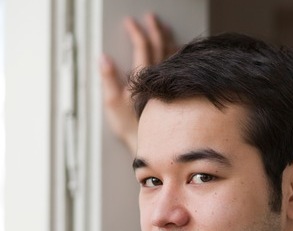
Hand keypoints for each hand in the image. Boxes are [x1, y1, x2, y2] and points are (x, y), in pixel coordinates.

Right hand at [100, 13, 176, 153]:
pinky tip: (181, 52)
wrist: (152, 143)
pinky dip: (180, 55)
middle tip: (152, 18)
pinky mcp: (177, 92)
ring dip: (168, 39)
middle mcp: (160, 78)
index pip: (142, 46)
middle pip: (160, 46)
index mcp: (144, 77)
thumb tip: (104, 58)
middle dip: (155, 29)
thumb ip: (108, 78)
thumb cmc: (132, 127)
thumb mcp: (113, 103)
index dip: (136, 31)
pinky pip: (181, 67)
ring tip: (165, 29)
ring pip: (173, 54)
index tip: (131, 22)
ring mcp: (170, 84)